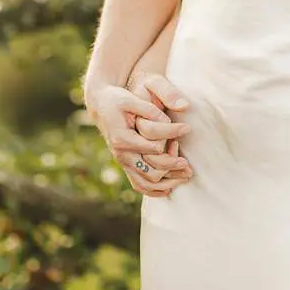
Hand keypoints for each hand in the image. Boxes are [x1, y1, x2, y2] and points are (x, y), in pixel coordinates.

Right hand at [87, 73, 192, 196]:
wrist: (100, 106)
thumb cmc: (117, 100)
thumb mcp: (132, 99)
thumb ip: (151, 109)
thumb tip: (179, 108)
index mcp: (123, 139)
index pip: (154, 148)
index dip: (172, 139)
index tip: (186, 128)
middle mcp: (122, 155)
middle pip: (151, 173)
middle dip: (173, 169)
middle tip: (189, 164)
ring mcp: (123, 162)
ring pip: (146, 183)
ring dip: (168, 183)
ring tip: (185, 175)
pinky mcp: (126, 165)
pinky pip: (139, 185)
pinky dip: (155, 190)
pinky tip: (170, 186)